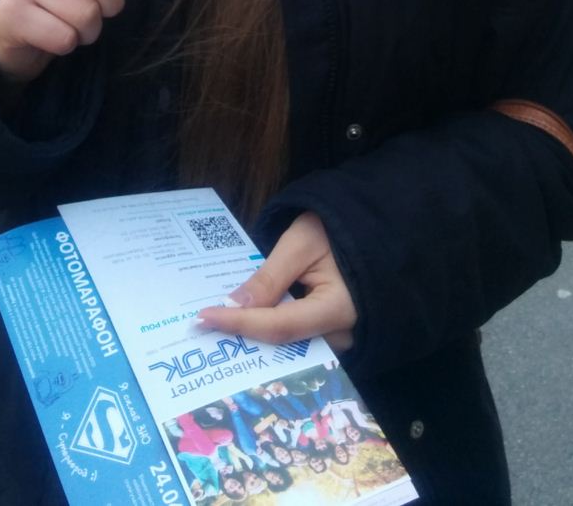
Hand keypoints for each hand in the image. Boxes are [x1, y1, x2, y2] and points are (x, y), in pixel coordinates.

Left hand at [199, 211, 357, 352]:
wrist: (368, 229)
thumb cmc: (337, 230)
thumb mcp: (301, 243)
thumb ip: (269, 277)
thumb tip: (233, 305)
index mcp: (338, 310)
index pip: (279, 326)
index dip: (240, 322)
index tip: (204, 317)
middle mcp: (341, 336)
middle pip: (283, 343)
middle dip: (242, 335)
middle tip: (205, 326)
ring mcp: (338, 339)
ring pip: (287, 344)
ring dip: (254, 332)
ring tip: (219, 322)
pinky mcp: (331, 334)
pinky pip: (296, 336)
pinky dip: (270, 326)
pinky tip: (246, 317)